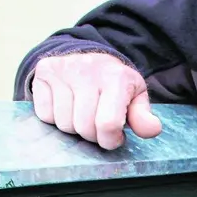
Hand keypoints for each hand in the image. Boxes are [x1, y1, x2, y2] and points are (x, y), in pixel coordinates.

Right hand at [30, 51, 162, 148]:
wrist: (89, 56)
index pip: (108, 124)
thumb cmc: (115, 83)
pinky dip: (55, 118)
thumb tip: (152, 129)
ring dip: (74, 128)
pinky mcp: (44, 71)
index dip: (110, 140)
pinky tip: (66, 106)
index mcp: (116, 77)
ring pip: (64, 124)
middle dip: (92, 136)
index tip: (114, 137)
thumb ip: (142, 115)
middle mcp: (87, 70)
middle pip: (84, 127)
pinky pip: (45, 114)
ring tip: (82, 115)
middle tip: (98, 126)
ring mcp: (63, 69)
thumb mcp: (135, 96)